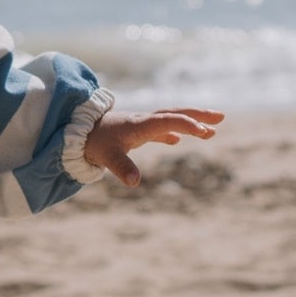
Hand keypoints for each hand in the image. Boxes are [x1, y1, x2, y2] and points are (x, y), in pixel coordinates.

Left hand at [82, 106, 223, 188]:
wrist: (74, 131)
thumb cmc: (91, 142)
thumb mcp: (106, 156)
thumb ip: (121, 167)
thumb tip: (134, 182)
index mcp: (140, 124)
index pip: (168, 121)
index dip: (187, 125)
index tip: (205, 131)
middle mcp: (143, 121)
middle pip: (176, 113)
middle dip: (199, 115)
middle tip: (221, 117)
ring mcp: (140, 124)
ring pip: (171, 119)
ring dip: (191, 122)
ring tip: (212, 130)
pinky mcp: (135, 130)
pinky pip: (160, 128)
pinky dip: (172, 131)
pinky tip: (178, 140)